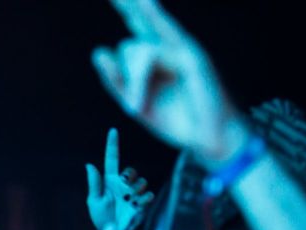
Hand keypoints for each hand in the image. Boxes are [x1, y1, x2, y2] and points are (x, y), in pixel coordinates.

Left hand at [86, 128, 153, 229]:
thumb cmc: (100, 217)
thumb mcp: (94, 201)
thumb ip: (94, 183)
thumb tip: (89, 165)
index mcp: (109, 181)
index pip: (111, 159)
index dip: (112, 145)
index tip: (113, 131)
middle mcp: (123, 185)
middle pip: (131, 170)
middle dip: (130, 176)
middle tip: (125, 187)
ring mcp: (133, 193)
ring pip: (141, 181)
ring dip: (136, 190)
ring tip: (129, 201)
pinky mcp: (142, 203)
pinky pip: (148, 194)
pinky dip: (144, 199)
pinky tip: (137, 206)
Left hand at [92, 0, 249, 163]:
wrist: (208, 139)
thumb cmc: (175, 121)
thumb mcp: (136, 103)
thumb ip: (116, 80)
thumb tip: (97, 51)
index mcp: (156, 57)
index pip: (137, 26)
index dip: (127, 6)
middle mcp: (169, 48)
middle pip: (141, 21)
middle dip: (127, 4)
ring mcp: (182, 50)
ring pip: (138, 48)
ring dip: (132, 82)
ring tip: (135, 108)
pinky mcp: (192, 58)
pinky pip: (155, 53)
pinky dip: (140, 77)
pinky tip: (138, 71)